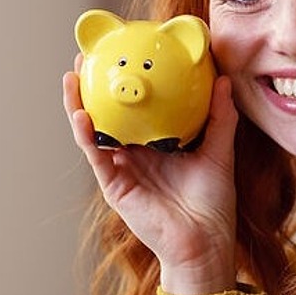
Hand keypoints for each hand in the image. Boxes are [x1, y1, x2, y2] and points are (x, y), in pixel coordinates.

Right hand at [63, 58, 239, 294]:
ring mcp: (120, 168)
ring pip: (92, 130)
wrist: (205, 242)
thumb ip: (219, 117)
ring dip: (78, 103)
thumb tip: (223, 80)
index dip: (123, 83)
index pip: (134, 108)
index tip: (118, 52)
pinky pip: (95, 155)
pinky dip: (85, 134)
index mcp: (155, 143)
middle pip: (106, 114)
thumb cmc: (212, 203)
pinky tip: (82, 115)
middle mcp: (133, 153)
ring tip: (72, 77)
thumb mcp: (219, 151)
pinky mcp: (113, 184)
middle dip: (92, 86)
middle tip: (87, 57)